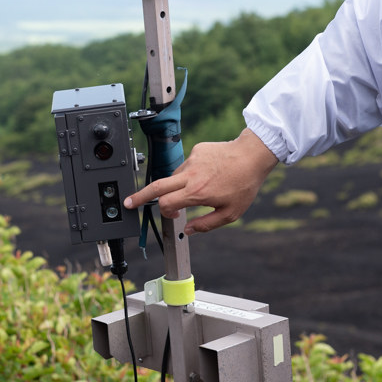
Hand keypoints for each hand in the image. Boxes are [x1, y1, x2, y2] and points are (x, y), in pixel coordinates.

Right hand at [123, 128, 277, 233]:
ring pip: (174, 177)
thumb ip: (207, 225)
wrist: (252, 156)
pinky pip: (187, 165)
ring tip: (203, 187)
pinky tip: (210, 174)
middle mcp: (190, 175)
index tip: (172, 215)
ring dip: (179, 186)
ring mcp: (192, 161)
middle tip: (129, 202)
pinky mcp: (196, 150)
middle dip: (139, 196)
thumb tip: (189, 230)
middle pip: (156, 186)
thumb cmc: (244, 185)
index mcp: (196, 193)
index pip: (165, 204)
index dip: (165, 212)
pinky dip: (192, 173)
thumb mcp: (230, 213)